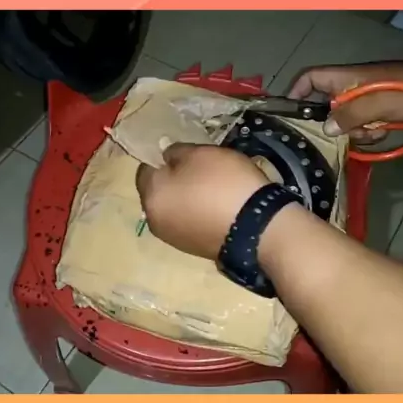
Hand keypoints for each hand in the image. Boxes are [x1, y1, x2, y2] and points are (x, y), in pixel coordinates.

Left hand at [136, 143, 268, 259]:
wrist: (257, 227)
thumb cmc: (222, 183)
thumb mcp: (198, 153)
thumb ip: (175, 152)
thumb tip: (166, 157)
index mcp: (151, 197)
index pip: (145, 170)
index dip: (161, 158)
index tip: (183, 154)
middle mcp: (155, 221)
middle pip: (160, 193)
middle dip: (174, 181)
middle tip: (200, 171)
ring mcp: (175, 239)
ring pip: (175, 209)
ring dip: (187, 199)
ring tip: (213, 190)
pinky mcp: (196, 249)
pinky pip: (191, 224)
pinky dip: (200, 214)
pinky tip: (220, 208)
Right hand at [288, 61, 402, 142]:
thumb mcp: (376, 103)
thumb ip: (348, 115)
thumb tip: (325, 129)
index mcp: (345, 77)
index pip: (310, 79)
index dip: (296, 93)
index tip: (289, 116)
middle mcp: (351, 88)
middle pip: (325, 107)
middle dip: (332, 125)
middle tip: (343, 134)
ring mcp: (366, 101)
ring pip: (345, 122)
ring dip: (354, 132)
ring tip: (372, 133)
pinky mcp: (379, 114)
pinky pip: (363, 128)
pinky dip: (370, 135)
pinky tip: (382, 134)